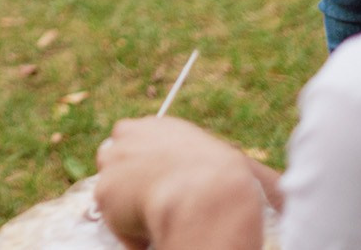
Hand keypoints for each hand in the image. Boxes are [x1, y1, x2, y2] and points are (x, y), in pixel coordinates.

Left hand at [96, 117, 267, 249]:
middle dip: (128, 179)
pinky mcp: (104, 191)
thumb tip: (256, 181)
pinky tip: (150, 235)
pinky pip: (114, 220)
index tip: (157, 181)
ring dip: (126, 205)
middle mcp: (129, 136)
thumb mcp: (228, 160)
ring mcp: (113, 162)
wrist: (206, 194)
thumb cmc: (225, 179)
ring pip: (112, 187)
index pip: (138, 138)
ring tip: (154, 221)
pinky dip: (129, 233)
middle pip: (116, 157)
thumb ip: (214, 164)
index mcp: (158, 126)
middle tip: (151, 203)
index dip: (146, 163)